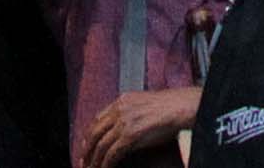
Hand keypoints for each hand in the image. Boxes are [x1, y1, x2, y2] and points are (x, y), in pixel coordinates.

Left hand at [82, 89, 200, 167]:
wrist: (181, 107)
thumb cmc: (170, 107)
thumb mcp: (144, 104)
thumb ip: (131, 113)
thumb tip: (123, 128)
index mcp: (122, 101)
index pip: (98, 118)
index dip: (90, 133)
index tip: (86, 144)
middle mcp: (119, 109)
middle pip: (94, 131)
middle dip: (86, 148)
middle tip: (83, 160)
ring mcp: (124, 122)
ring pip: (101, 145)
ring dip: (94, 159)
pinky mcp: (130, 135)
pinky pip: (112, 153)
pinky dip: (105, 163)